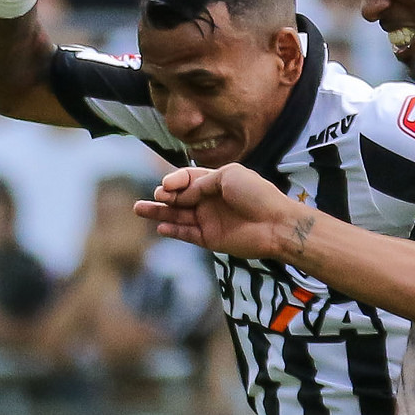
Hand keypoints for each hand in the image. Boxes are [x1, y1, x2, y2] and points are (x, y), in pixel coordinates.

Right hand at [134, 164, 303, 258]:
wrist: (276, 223)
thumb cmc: (256, 194)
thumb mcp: (229, 175)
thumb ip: (202, 182)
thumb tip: (184, 192)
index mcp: (215, 182)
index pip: (187, 179)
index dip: (175, 180)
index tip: (168, 185)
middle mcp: (209, 200)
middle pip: (178, 198)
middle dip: (164, 196)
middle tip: (156, 196)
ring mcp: (209, 220)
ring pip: (177, 216)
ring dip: (159, 213)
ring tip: (139, 209)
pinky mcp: (210, 238)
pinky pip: (186, 234)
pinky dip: (173, 230)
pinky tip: (160, 227)